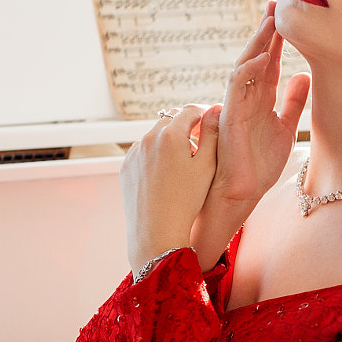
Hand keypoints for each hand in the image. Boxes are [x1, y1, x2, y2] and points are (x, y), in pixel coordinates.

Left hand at [121, 103, 219, 272]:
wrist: (156, 232)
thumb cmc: (187, 201)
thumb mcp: (208, 167)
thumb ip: (213, 134)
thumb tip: (215, 110)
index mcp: (170, 135)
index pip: (190, 110)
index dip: (204, 114)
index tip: (212, 124)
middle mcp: (147, 138)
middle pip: (171, 119)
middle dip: (186, 125)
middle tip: (200, 141)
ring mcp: (134, 152)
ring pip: (155, 135)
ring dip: (169, 140)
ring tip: (183, 161)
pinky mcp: (126, 167)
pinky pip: (143, 152)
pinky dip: (155, 155)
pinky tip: (166, 174)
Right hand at [192, 3, 310, 264]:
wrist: (244, 192)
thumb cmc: (260, 164)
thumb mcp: (285, 127)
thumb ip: (293, 102)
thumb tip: (303, 76)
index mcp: (259, 98)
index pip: (268, 61)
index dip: (276, 39)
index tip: (287, 15)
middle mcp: (246, 97)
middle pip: (255, 57)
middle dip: (265, 32)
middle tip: (275, 5)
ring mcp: (236, 105)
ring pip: (244, 66)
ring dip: (256, 44)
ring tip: (269, 22)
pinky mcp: (230, 117)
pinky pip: (235, 88)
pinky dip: (247, 70)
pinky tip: (260, 56)